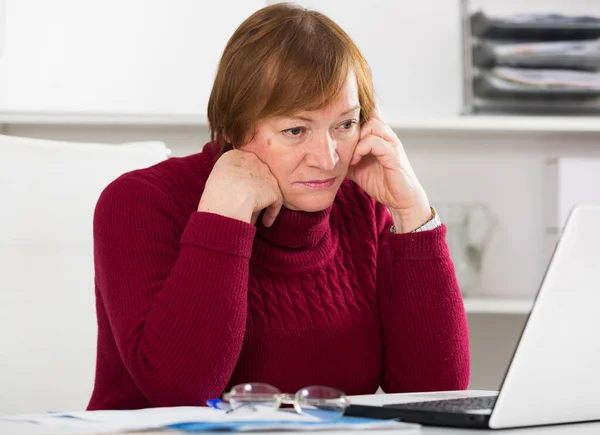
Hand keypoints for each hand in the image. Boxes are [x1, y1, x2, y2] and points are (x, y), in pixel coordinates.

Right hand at [198, 149, 283, 226]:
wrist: (227, 199)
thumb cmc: (215, 192)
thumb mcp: (215, 177)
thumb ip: (226, 176)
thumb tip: (231, 189)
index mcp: (236, 155)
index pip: (244, 167)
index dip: (242, 182)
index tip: (239, 193)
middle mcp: (254, 160)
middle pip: (256, 178)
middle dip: (253, 193)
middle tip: (247, 207)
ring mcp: (266, 174)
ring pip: (266, 190)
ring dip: (261, 205)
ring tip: (253, 219)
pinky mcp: (274, 189)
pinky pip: (275, 202)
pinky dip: (271, 213)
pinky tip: (266, 223)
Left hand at [347, 108, 430, 232]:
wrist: (400, 200)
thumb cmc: (381, 182)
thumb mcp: (356, 167)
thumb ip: (345, 156)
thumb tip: (326, 155)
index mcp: (378, 135)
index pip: (368, 111)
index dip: (353, 111)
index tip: (335, 119)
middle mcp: (386, 135)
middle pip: (368, 112)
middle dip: (351, 125)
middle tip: (340, 141)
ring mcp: (391, 143)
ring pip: (372, 124)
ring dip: (356, 138)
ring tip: (350, 155)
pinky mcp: (393, 155)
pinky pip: (375, 142)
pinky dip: (361, 149)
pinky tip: (355, 161)